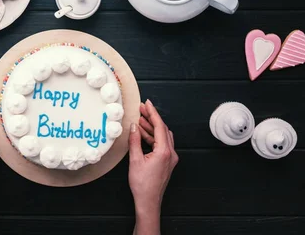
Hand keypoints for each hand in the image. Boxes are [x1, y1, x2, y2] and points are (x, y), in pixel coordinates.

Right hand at [128, 100, 178, 234]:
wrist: (149, 201)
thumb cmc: (142, 184)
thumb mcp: (135, 160)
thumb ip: (135, 141)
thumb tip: (133, 126)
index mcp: (164, 151)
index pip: (159, 126)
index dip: (153, 113)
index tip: (146, 103)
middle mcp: (171, 153)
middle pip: (162, 129)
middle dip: (151, 118)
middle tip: (140, 109)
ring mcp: (170, 158)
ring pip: (162, 136)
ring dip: (151, 127)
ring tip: (139, 119)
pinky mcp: (167, 162)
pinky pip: (162, 144)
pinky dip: (153, 137)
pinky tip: (143, 133)